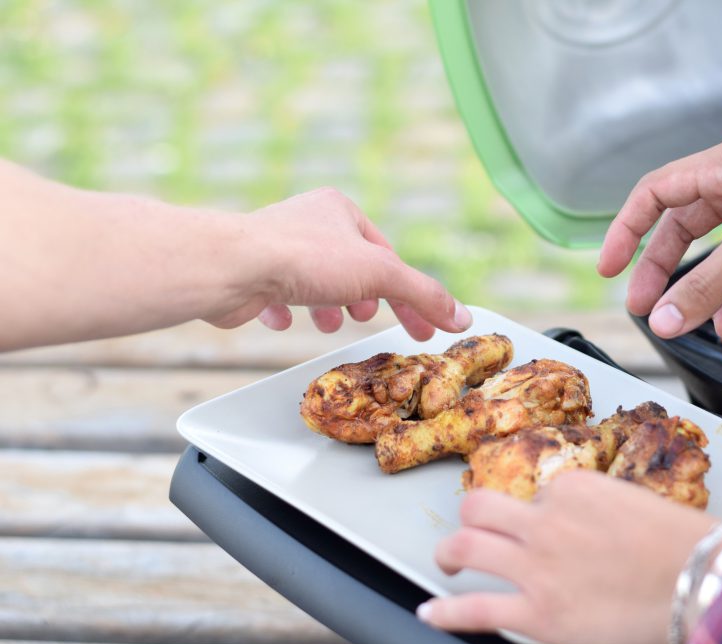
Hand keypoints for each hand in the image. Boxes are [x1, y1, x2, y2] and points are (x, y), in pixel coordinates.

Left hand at [205, 187, 470, 340]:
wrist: (231, 267)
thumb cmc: (305, 259)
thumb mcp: (380, 275)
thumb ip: (424, 295)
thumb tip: (463, 318)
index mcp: (340, 209)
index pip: (387, 256)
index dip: (408, 295)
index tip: (421, 328)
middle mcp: (307, 221)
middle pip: (350, 268)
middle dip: (364, 298)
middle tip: (369, 320)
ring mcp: (276, 246)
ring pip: (314, 281)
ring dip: (328, 307)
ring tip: (332, 324)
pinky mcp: (250, 272)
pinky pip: (276, 294)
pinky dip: (287, 311)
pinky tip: (286, 321)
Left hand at [418, 471, 717, 643]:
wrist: (705, 583)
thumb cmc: (688, 548)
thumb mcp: (639, 505)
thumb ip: (603, 508)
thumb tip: (592, 525)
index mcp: (575, 488)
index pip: (539, 493)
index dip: (543, 512)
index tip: (551, 527)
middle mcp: (547, 521)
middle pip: (482, 506)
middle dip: (474, 517)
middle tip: (474, 529)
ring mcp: (537, 566)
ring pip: (467, 545)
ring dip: (450, 552)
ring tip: (447, 560)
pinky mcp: (538, 613)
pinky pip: (475, 609)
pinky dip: (446, 612)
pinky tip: (431, 613)